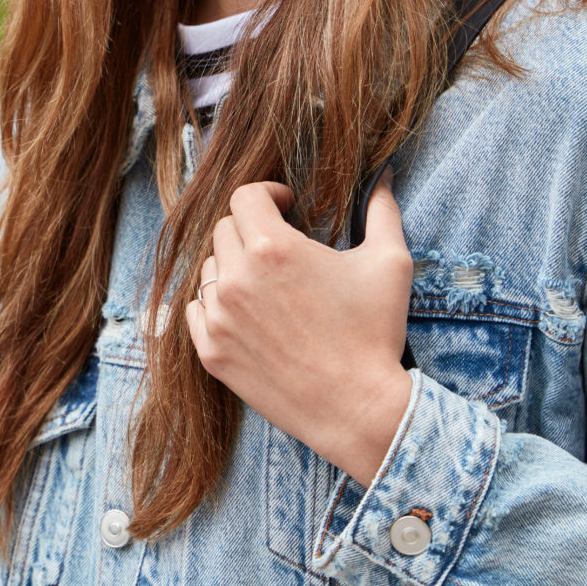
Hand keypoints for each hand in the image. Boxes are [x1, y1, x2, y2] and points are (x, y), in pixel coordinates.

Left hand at [184, 172, 414, 486]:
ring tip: (269, 286)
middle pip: (224, 230)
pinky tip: (249, 314)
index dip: (268, 195)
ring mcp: (218, 316)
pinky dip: (217, 305)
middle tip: (282, 249)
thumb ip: (382, 211)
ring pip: (210, 270)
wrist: (358, 409)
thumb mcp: (389, 264)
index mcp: (272, 248)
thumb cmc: (376, 335)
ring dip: (234, 268)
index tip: (287, 206)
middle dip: (252, 231)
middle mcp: (236, 277)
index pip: (244, 197)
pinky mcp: (210, 350)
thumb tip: (385, 176)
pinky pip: (196, 309)